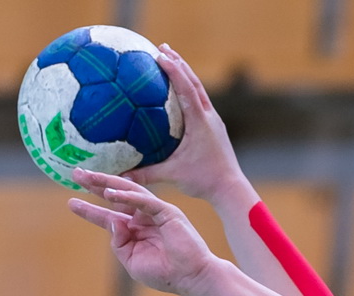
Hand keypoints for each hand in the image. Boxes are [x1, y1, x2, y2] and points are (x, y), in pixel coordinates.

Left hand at [69, 172, 220, 295]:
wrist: (191, 278)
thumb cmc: (165, 274)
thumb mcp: (132, 261)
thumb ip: (119, 243)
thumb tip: (112, 221)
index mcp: (134, 231)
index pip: (108, 216)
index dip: (90, 210)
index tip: (71, 202)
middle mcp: (142, 218)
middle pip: (115, 196)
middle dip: (95, 185)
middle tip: (76, 174)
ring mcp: (154, 212)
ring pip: (128, 191)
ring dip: (107, 183)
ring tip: (87, 177)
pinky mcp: (166, 212)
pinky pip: (144, 200)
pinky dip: (127, 195)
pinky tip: (110, 194)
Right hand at [131, 46, 243, 206]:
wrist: (231, 190)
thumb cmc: (204, 181)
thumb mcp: (174, 175)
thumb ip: (148, 174)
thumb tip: (122, 176)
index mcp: (199, 121)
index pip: (185, 88)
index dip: (173, 69)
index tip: (159, 54)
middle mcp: (209, 116)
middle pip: (193, 81)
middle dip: (178, 62)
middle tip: (163, 47)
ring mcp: (214, 121)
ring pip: (199, 90)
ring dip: (186, 74)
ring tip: (173, 60)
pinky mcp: (215, 128)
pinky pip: (202, 103)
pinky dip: (191, 91)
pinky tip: (181, 93)